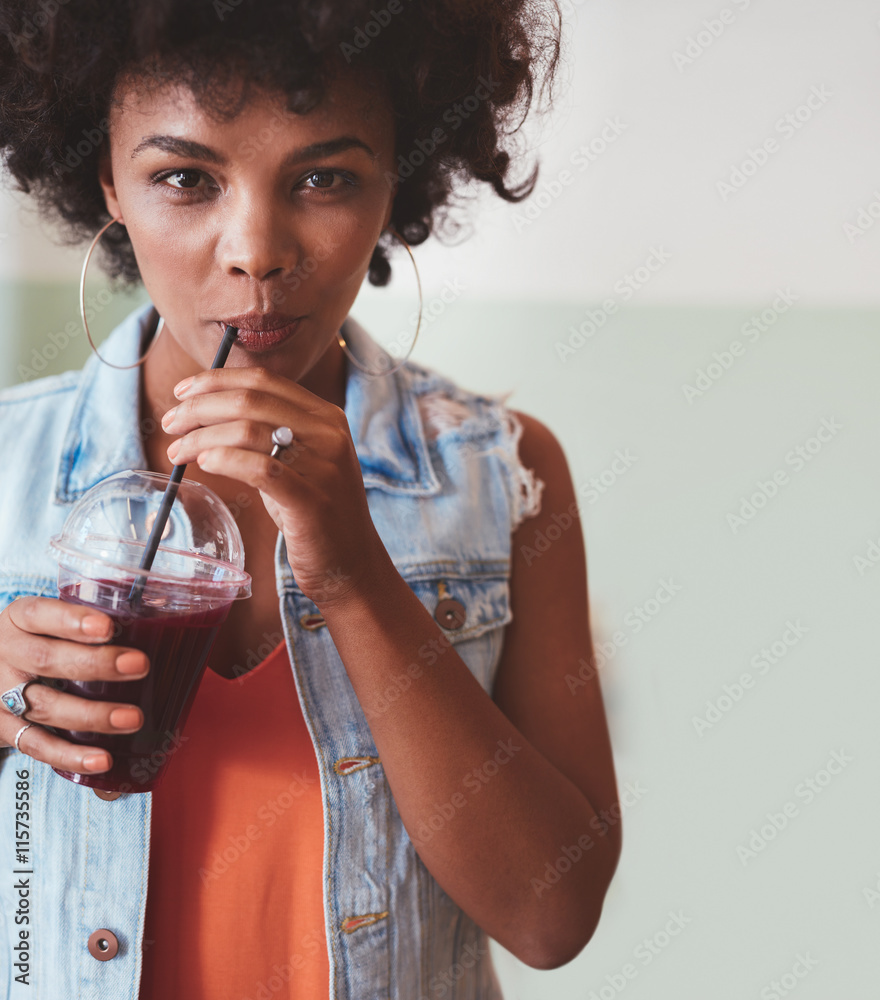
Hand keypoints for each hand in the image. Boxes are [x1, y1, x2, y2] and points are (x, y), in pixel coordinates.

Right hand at [0, 597, 147, 771]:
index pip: (40, 613)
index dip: (73, 620)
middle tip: (140, 665)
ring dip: (93, 715)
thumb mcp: (48, 622)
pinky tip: (102, 759)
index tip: (108, 627)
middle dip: (96, 664)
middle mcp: (6, 654)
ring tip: (133, 718)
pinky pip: (37, 745)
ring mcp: (1, 695)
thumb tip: (157, 621)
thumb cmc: (37, 640)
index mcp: (19, 620)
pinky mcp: (4, 729)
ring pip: (46, 706)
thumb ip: (89, 622)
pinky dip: (71, 755)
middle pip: (47, 659)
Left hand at [163, 367, 386, 606]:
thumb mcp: (299, 461)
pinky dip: (225, 461)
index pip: (264, 380)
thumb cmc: (314, 512)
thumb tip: (209, 411)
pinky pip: (260, 469)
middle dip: (199, 408)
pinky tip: (204, 464)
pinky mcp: (312, 501)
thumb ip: (270, 433)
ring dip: (201, 438)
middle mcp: (329, 434)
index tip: (183, 392)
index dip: (216, 380)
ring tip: (177, 452)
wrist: (351, 565)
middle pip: (250, 401)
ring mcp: (323, 467)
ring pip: (248, 432)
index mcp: (326, 417)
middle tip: (171, 423)